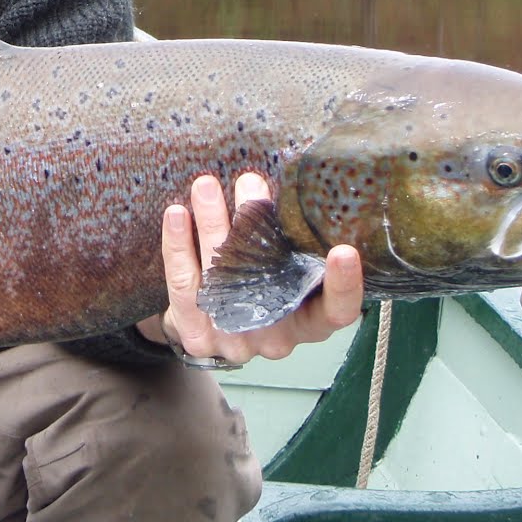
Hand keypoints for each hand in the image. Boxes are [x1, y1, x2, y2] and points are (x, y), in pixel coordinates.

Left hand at [137, 173, 362, 362]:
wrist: (208, 331)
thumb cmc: (259, 290)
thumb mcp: (286, 273)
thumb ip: (294, 246)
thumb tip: (297, 185)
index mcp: (309, 321)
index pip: (337, 311)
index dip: (345, 285)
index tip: (345, 249)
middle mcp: (276, 336)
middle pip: (270, 281)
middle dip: (257, 224)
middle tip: (250, 182)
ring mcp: (235, 339)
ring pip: (223, 276)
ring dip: (213, 223)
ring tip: (206, 185)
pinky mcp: (195, 333)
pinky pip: (185, 284)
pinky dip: (178, 245)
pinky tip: (176, 213)